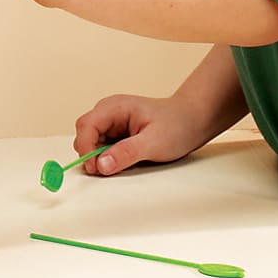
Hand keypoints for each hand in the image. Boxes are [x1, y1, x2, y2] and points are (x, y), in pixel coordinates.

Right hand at [72, 89, 214, 177]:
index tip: (95, 168)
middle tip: (105, 170)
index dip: (86, 148)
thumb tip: (101, 165)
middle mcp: (109, 112)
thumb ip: (126, 153)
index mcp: (115, 107)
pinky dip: (107, 158)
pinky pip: (102, 147)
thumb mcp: (154, 143)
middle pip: (84, 133)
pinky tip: (122, 162)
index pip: (86, 125)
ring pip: (91, 142)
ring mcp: (112, 122)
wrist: (193, 121)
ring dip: (99, 157)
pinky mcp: (116, 133)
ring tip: (120, 164)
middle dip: (90, 153)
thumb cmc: (177, 125)